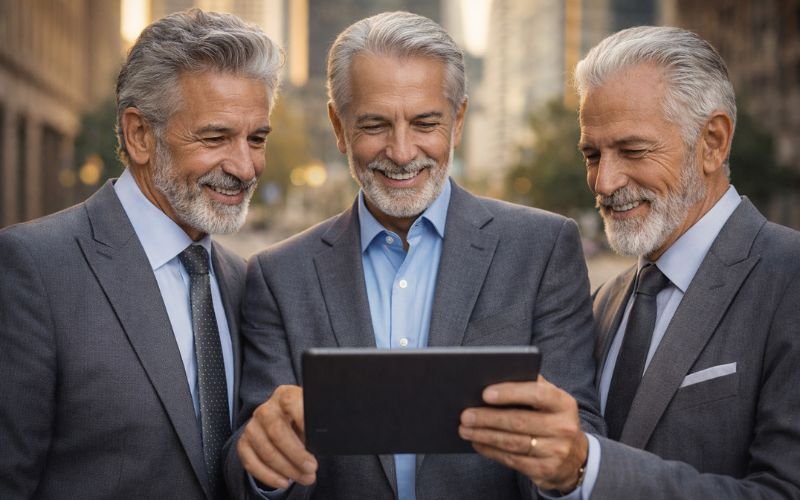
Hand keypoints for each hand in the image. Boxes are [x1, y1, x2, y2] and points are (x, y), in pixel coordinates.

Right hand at [237, 385, 317, 488]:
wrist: (285, 422)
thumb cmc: (303, 420)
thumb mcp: (312, 415)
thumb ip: (316, 423)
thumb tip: (324, 438)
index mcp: (285, 395)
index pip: (291, 402)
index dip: (302, 418)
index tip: (315, 437)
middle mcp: (266, 409)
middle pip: (277, 431)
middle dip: (296, 454)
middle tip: (312, 467)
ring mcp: (252, 426)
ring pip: (266, 450)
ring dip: (286, 468)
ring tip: (305, 477)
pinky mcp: (244, 443)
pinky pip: (251, 462)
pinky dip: (268, 476)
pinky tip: (284, 481)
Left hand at [458, 375, 586, 492]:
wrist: (574, 457)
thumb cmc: (551, 419)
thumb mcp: (550, 400)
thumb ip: (529, 386)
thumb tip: (494, 376)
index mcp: (564, 403)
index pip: (537, 394)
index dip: (510, 393)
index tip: (485, 393)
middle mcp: (564, 427)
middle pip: (520, 421)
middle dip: (488, 418)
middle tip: (465, 415)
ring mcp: (556, 451)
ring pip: (513, 443)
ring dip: (484, 435)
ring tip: (465, 429)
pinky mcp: (546, 470)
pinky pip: (513, 460)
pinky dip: (491, 451)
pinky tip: (478, 443)